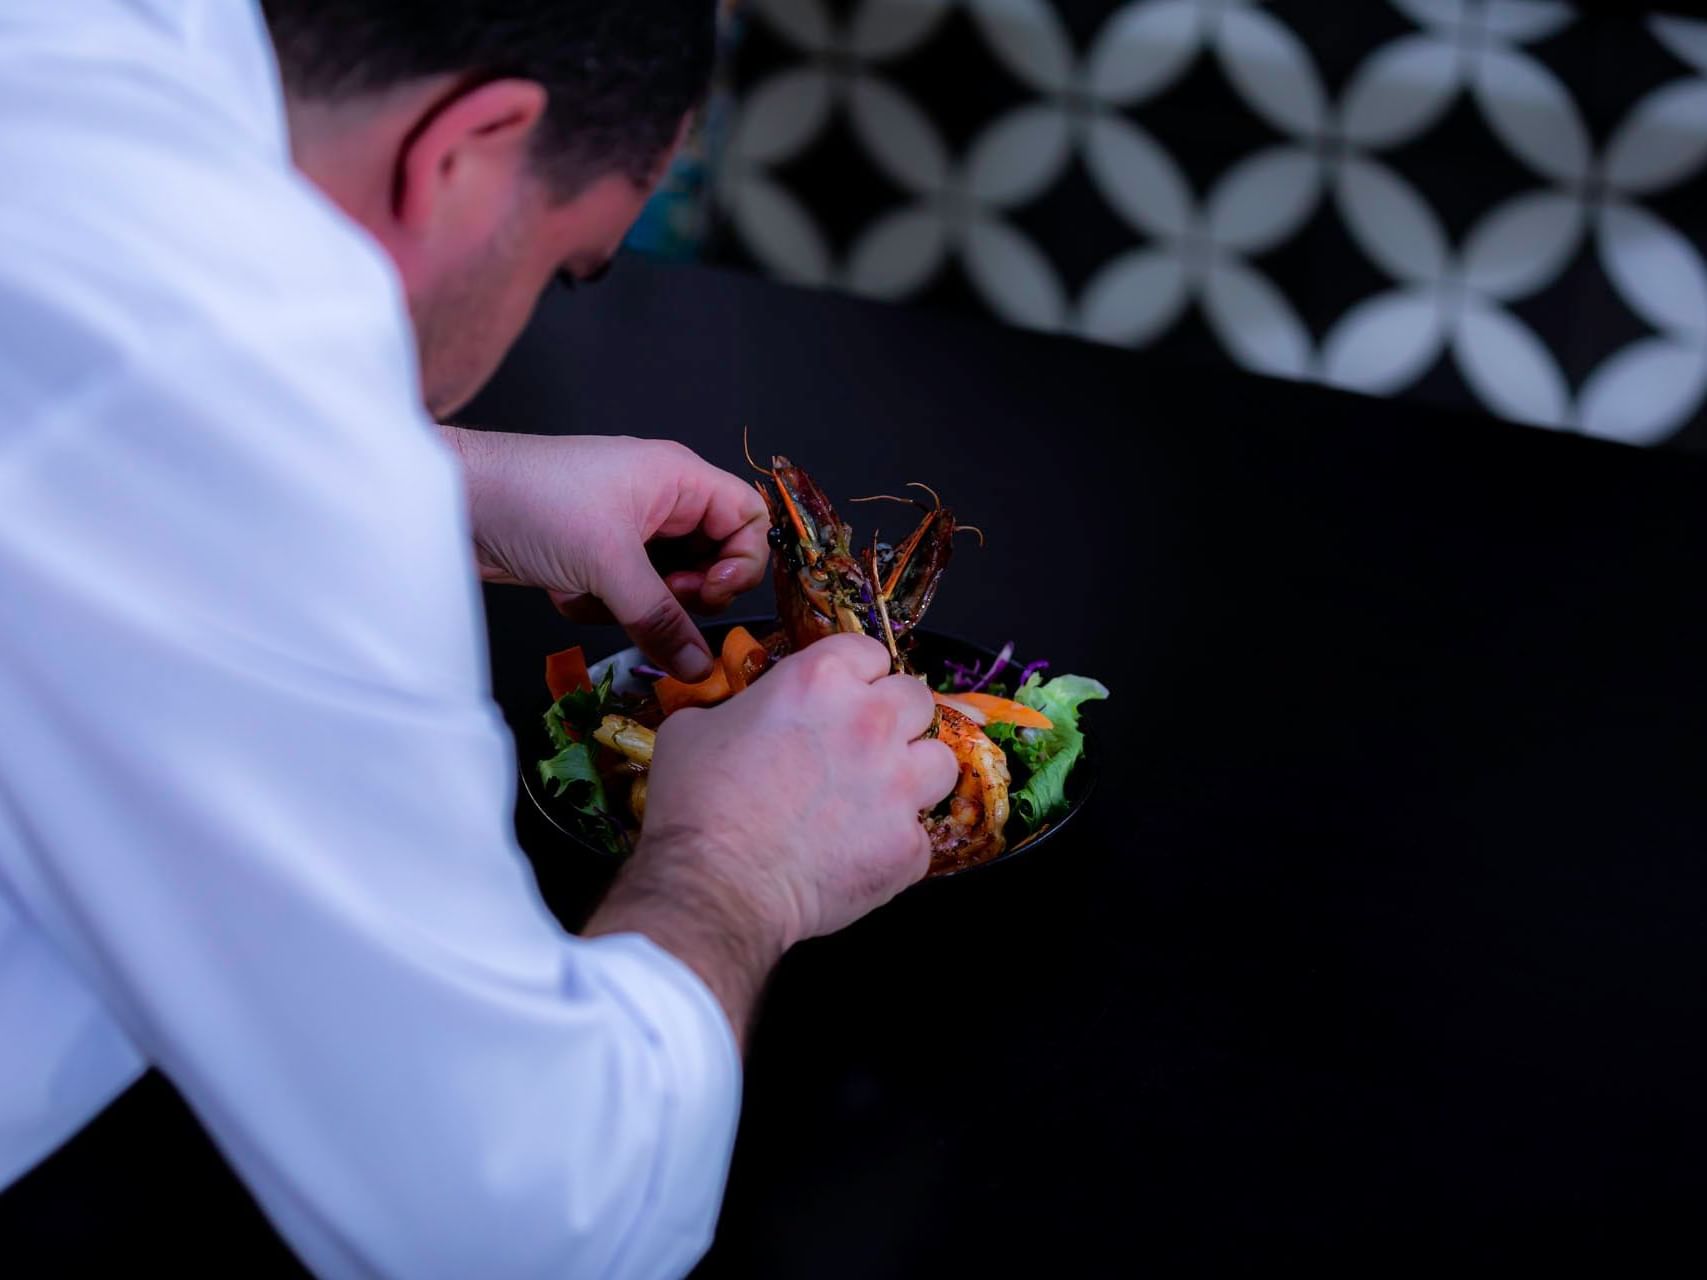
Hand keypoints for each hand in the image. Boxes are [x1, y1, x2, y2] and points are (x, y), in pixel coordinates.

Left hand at [443, 428, 767, 680]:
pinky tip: (570, 593)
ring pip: (665, 586)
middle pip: (711, 560)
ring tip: (605, 598)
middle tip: (658, 601)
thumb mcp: (608, 563)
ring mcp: (625, 530)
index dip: (742, 561)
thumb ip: (661, 618)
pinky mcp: (593, 558)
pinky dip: (602, 605)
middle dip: (686, 592)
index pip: (747, 518)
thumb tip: (700, 665)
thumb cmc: (532, 498)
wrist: (450, 501)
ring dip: (639, 605)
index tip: (711, 592)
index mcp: (678, 478)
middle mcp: (659, 502)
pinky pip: (625, 597)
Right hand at [585, 635, 959, 1037]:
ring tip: (881, 795)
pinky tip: (858, 852)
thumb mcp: (694, 728)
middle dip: (894, 717)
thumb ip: (738, 710)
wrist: (716, 885)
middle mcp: (870, 721)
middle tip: (864, 745)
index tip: (848, 692)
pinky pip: (919, 834)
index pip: (870, 651)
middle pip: (916, 698)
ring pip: (940, 761)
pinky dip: (894, 842)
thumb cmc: (698, 807)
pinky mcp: (908, 843)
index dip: (857, 673)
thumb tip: (742, 720)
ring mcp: (898, 784)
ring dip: (914, 773)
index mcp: (819, 679)